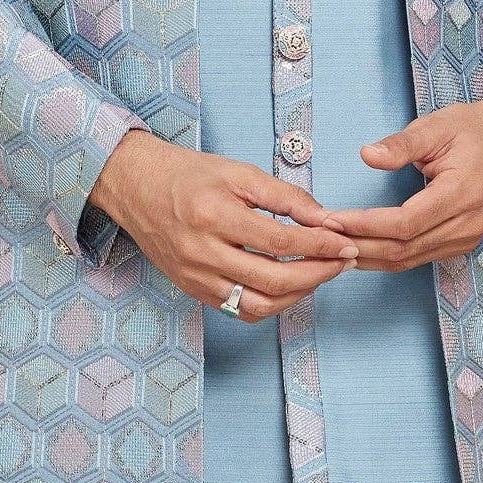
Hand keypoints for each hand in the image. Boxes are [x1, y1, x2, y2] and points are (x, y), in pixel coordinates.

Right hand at [90, 129, 359, 319]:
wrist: (135, 187)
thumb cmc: (187, 175)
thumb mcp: (238, 172)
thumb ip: (285, 196)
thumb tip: (325, 218)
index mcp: (214, 216)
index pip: (280, 240)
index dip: (320, 245)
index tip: (346, 242)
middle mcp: (203, 253)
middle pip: (274, 279)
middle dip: (318, 273)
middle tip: (344, 262)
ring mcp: (196, 277)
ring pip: (259, 304)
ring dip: (298, 294)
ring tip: (321, 274)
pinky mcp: (193, 290)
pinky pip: (240, 310)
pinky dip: (272, 304)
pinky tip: (290, 287)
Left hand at [321, 96, 482, 270]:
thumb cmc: (471, 131)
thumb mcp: (436, 126)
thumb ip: (401, 143)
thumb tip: (367, 154)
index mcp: (462, 192)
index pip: (406, 222)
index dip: (366, 224)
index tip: (333, 217)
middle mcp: (467, 223)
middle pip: (403, 248)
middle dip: (359, 244)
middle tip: (322, 236)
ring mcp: (465, 239)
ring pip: (408, 260)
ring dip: (367, 257)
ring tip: (332, 247)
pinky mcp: (459, 244)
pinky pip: (416, 259)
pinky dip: (384, 258)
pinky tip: (358, 251)